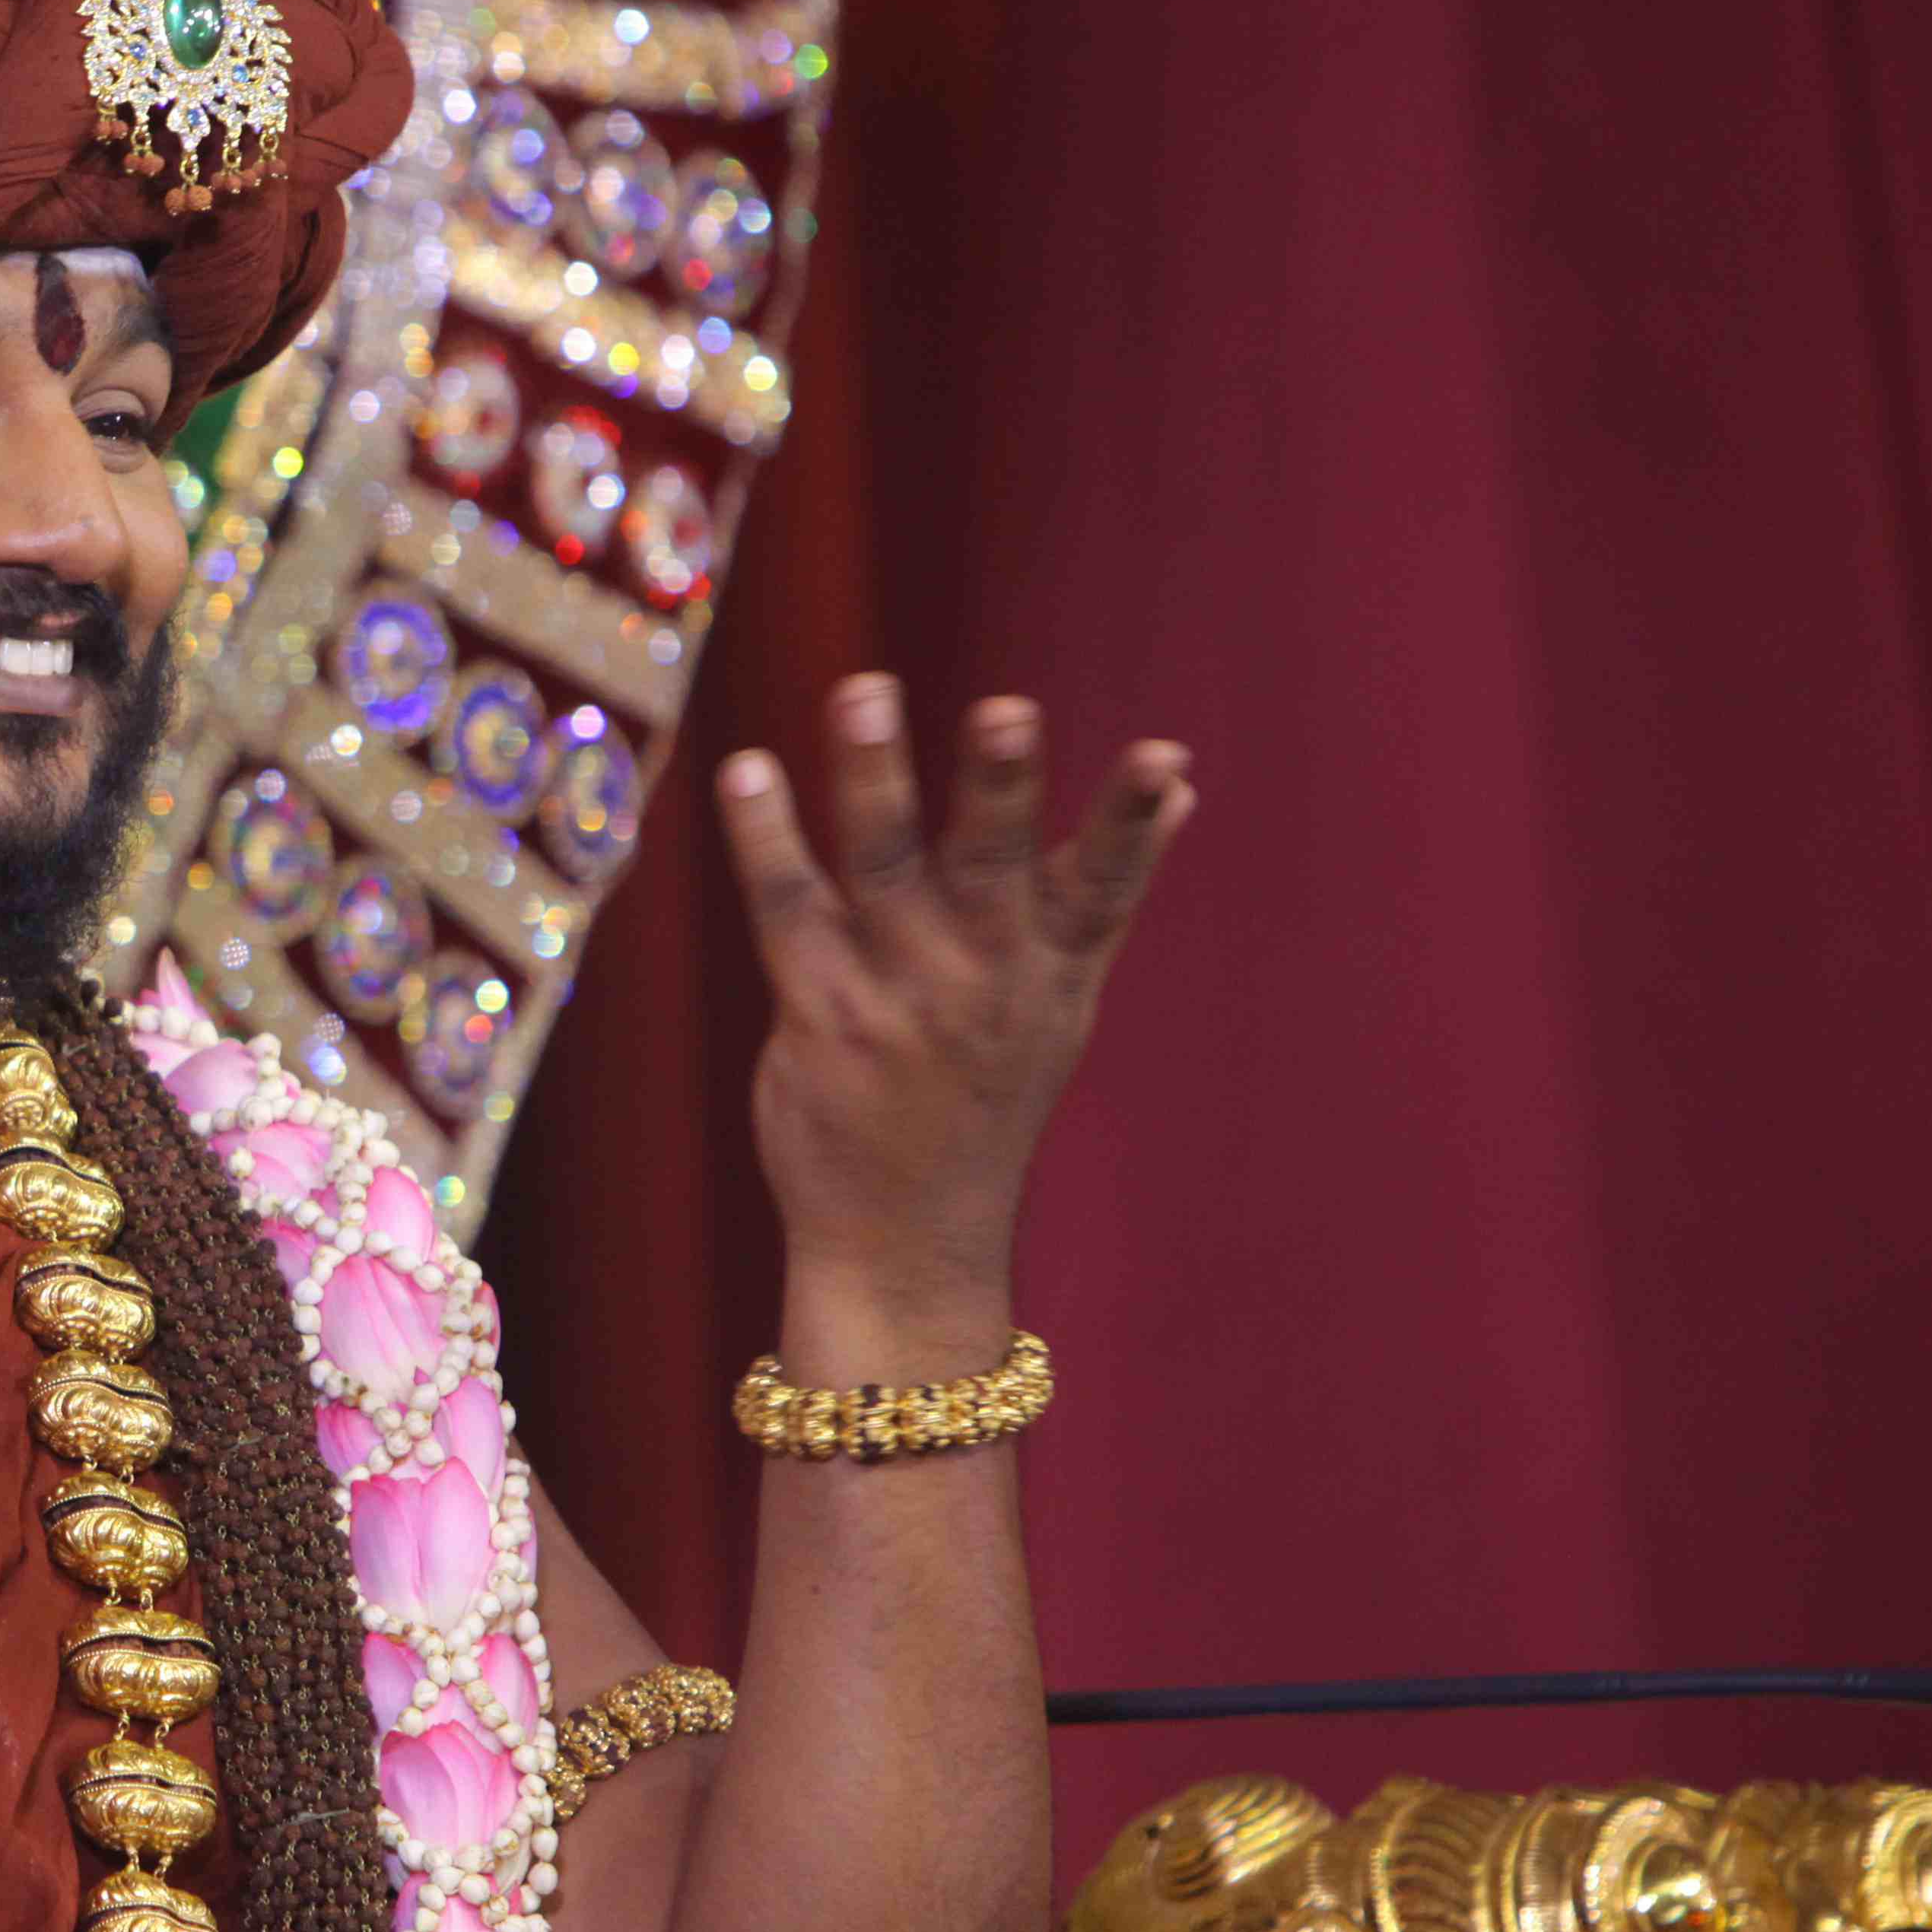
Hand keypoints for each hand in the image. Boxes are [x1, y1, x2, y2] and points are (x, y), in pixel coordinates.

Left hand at [714, 675, 1193, 1312]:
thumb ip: (1105, 894)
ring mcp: (897, 999)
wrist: (905, 1241)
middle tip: (1006, 709)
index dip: (1133, 825)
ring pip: (884, 869)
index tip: (1165, 758)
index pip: (1103, 888)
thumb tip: (1181, 792)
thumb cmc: (983, 1102)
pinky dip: (766, 837)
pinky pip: (789, 910)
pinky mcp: (819, 1014)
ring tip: (866, 691)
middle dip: (1000, 788)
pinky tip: (750, 770)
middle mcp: (980, 981)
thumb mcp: (1063, 1005)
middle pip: (992, 867)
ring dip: (875, 777)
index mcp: (1051, 973)